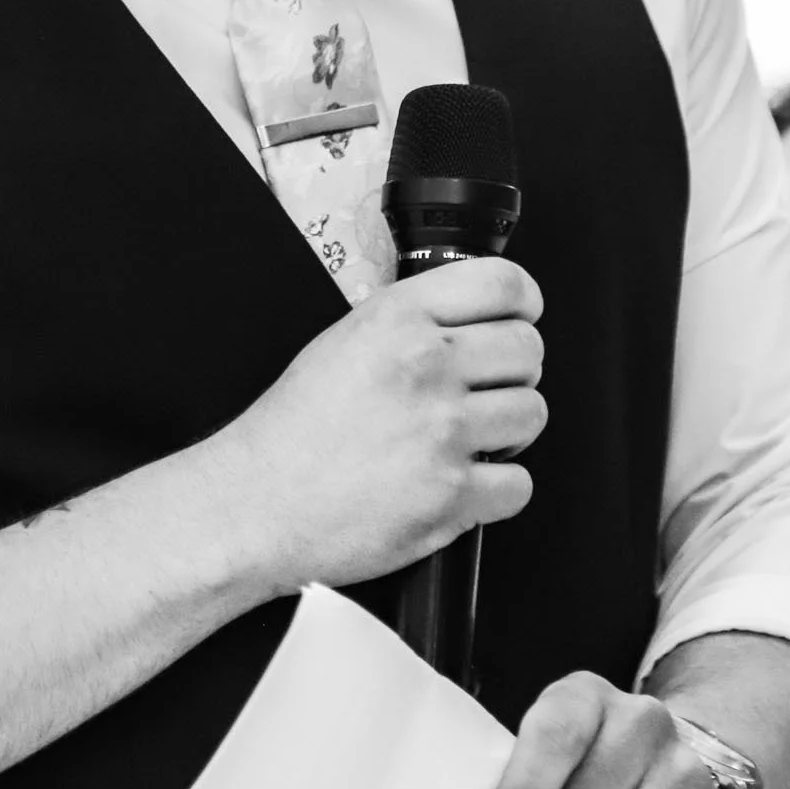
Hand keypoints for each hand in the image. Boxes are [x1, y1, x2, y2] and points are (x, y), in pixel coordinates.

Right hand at [211, 257, 544, 597]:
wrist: (257, 504)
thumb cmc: (293, 431)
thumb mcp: (345, 340)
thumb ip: (413, 321)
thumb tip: (474, 320)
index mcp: (398, 319)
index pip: (504, 284)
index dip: (523, 302)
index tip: (520, 317)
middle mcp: (426, 367)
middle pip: (528, 349)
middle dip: (512, 372)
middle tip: (482, 391)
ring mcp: (443, 432)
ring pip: (532, 413)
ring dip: (508, 430)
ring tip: (466, 439)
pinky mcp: (452, 495)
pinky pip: (519, 484)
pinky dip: (497, 490)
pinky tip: (461, 483)